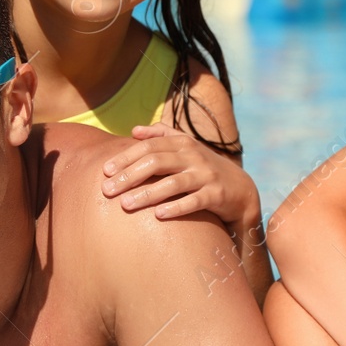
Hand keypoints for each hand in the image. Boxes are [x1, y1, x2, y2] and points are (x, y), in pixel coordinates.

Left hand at [103, 124, 260, 226]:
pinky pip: (195, 200)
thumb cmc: (204, 168)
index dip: (126, 158)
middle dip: (130, 176)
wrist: (240, 189)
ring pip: (173, 183)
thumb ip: (162, 135)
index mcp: (182, 143)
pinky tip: (158, 216)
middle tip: (107, 191)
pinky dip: (177, 207)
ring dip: (147, 194)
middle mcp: (193, 156)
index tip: (105, 171)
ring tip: (125, 205)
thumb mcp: (186, 147)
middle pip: (156, 162)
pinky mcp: (217, 195)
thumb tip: (134, 130)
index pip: (149, 147)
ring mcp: (206, 175)